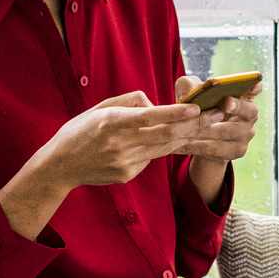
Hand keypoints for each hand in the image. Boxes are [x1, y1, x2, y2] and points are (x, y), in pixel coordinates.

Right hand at [29, 90, 201, 189]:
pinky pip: (151, 157)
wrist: (60, 167)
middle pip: (165, 134)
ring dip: (187, 136)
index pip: (149, 117)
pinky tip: (170, 139)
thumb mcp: (100, 108)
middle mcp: (120, 144)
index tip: (196, 108)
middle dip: (194, 124)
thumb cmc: (79, 131)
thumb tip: (154, 104)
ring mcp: (124, 162)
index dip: (175, 113)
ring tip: (209, 124)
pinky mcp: (127, 175)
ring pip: (164, 148)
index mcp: (112, 122)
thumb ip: (129, 102)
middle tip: (218, 114)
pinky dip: (161, 147)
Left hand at [169, 76, 260, 163]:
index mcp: (242, 95)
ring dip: (210, 129)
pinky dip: (200, 146)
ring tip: (190, 128)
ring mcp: (246, 134)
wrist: (201, 138)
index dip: (254, 86)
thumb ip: (190, 86)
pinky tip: (183, 144)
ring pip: (229, 132)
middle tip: (225, 104)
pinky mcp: (237, 151)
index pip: (254, 88)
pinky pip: (218, 149)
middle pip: (249, 111)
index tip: (252, 84)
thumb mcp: (193, 94)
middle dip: (238, 107)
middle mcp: (250, 114)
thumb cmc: (199, 108)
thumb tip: (191, 89)